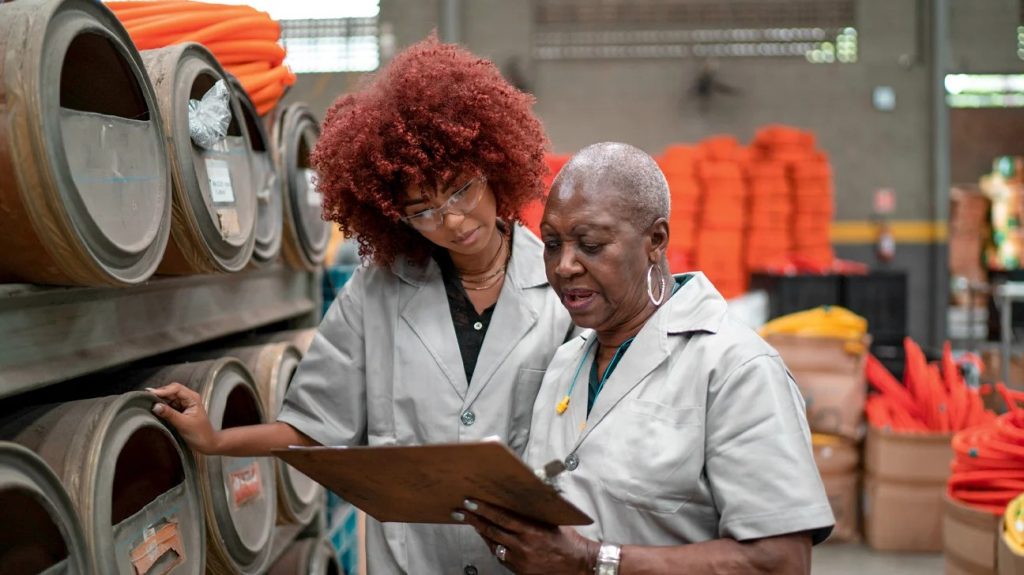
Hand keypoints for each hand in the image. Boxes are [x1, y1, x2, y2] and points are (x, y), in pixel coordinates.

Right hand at [147, 383, 218, 453]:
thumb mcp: (183, 424)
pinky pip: (168, 405)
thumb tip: (155, 406)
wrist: (207, 444)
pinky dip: (161, 406)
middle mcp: (188, 398)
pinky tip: (154, 409)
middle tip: (146, 399)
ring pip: (168, 397)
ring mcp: (184, 404)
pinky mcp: (179, 411)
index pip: (176, 389)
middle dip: (159, 394)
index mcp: (193, 398)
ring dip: (159, 400)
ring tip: (147, 403)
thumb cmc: (200, 434)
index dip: (162, 390)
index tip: (150, 394)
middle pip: (171, 391)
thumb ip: (169, 414)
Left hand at [456, 499, 597, 574]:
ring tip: (473, 523)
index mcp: (531, 531)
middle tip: (461, 512)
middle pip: (491, 531)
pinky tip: (491, 541)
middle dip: (474, 520)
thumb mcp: (552, 521)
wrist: (580, 565)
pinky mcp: (521, 572)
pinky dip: (495, 547)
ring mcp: (520, 561)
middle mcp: (523, 546)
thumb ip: (535, 512)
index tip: (470, 503)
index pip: (500, 517)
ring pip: (494, 545)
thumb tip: (523, 497)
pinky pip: (502, 558)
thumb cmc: (569, 541)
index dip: (483, 510)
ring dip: (483, 533)